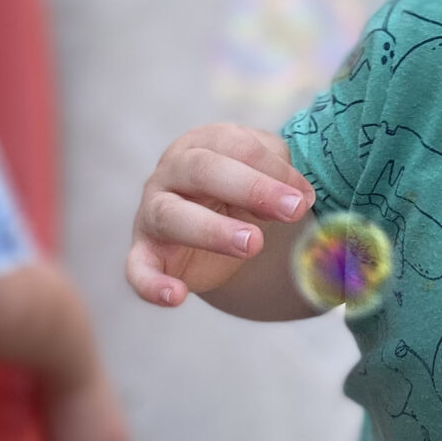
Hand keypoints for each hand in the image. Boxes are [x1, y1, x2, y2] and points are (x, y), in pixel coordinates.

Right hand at [125, 123, 312, 306]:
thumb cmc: (238, 192)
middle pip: (202, 170)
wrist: (207, 221)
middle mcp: (171, 171)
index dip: (273, 169)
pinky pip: (137, 268)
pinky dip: (151, 284)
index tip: (304, 197)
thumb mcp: (265, 177)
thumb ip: (281, 179)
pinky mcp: (144, 252)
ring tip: (253, 244)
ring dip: (212, 230)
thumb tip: (298, 199)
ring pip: (171, 215)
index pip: (236, 145)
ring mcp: (152, 211)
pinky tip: (176, 296)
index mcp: (203, 143)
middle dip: (251, 188)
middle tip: (292, 211)